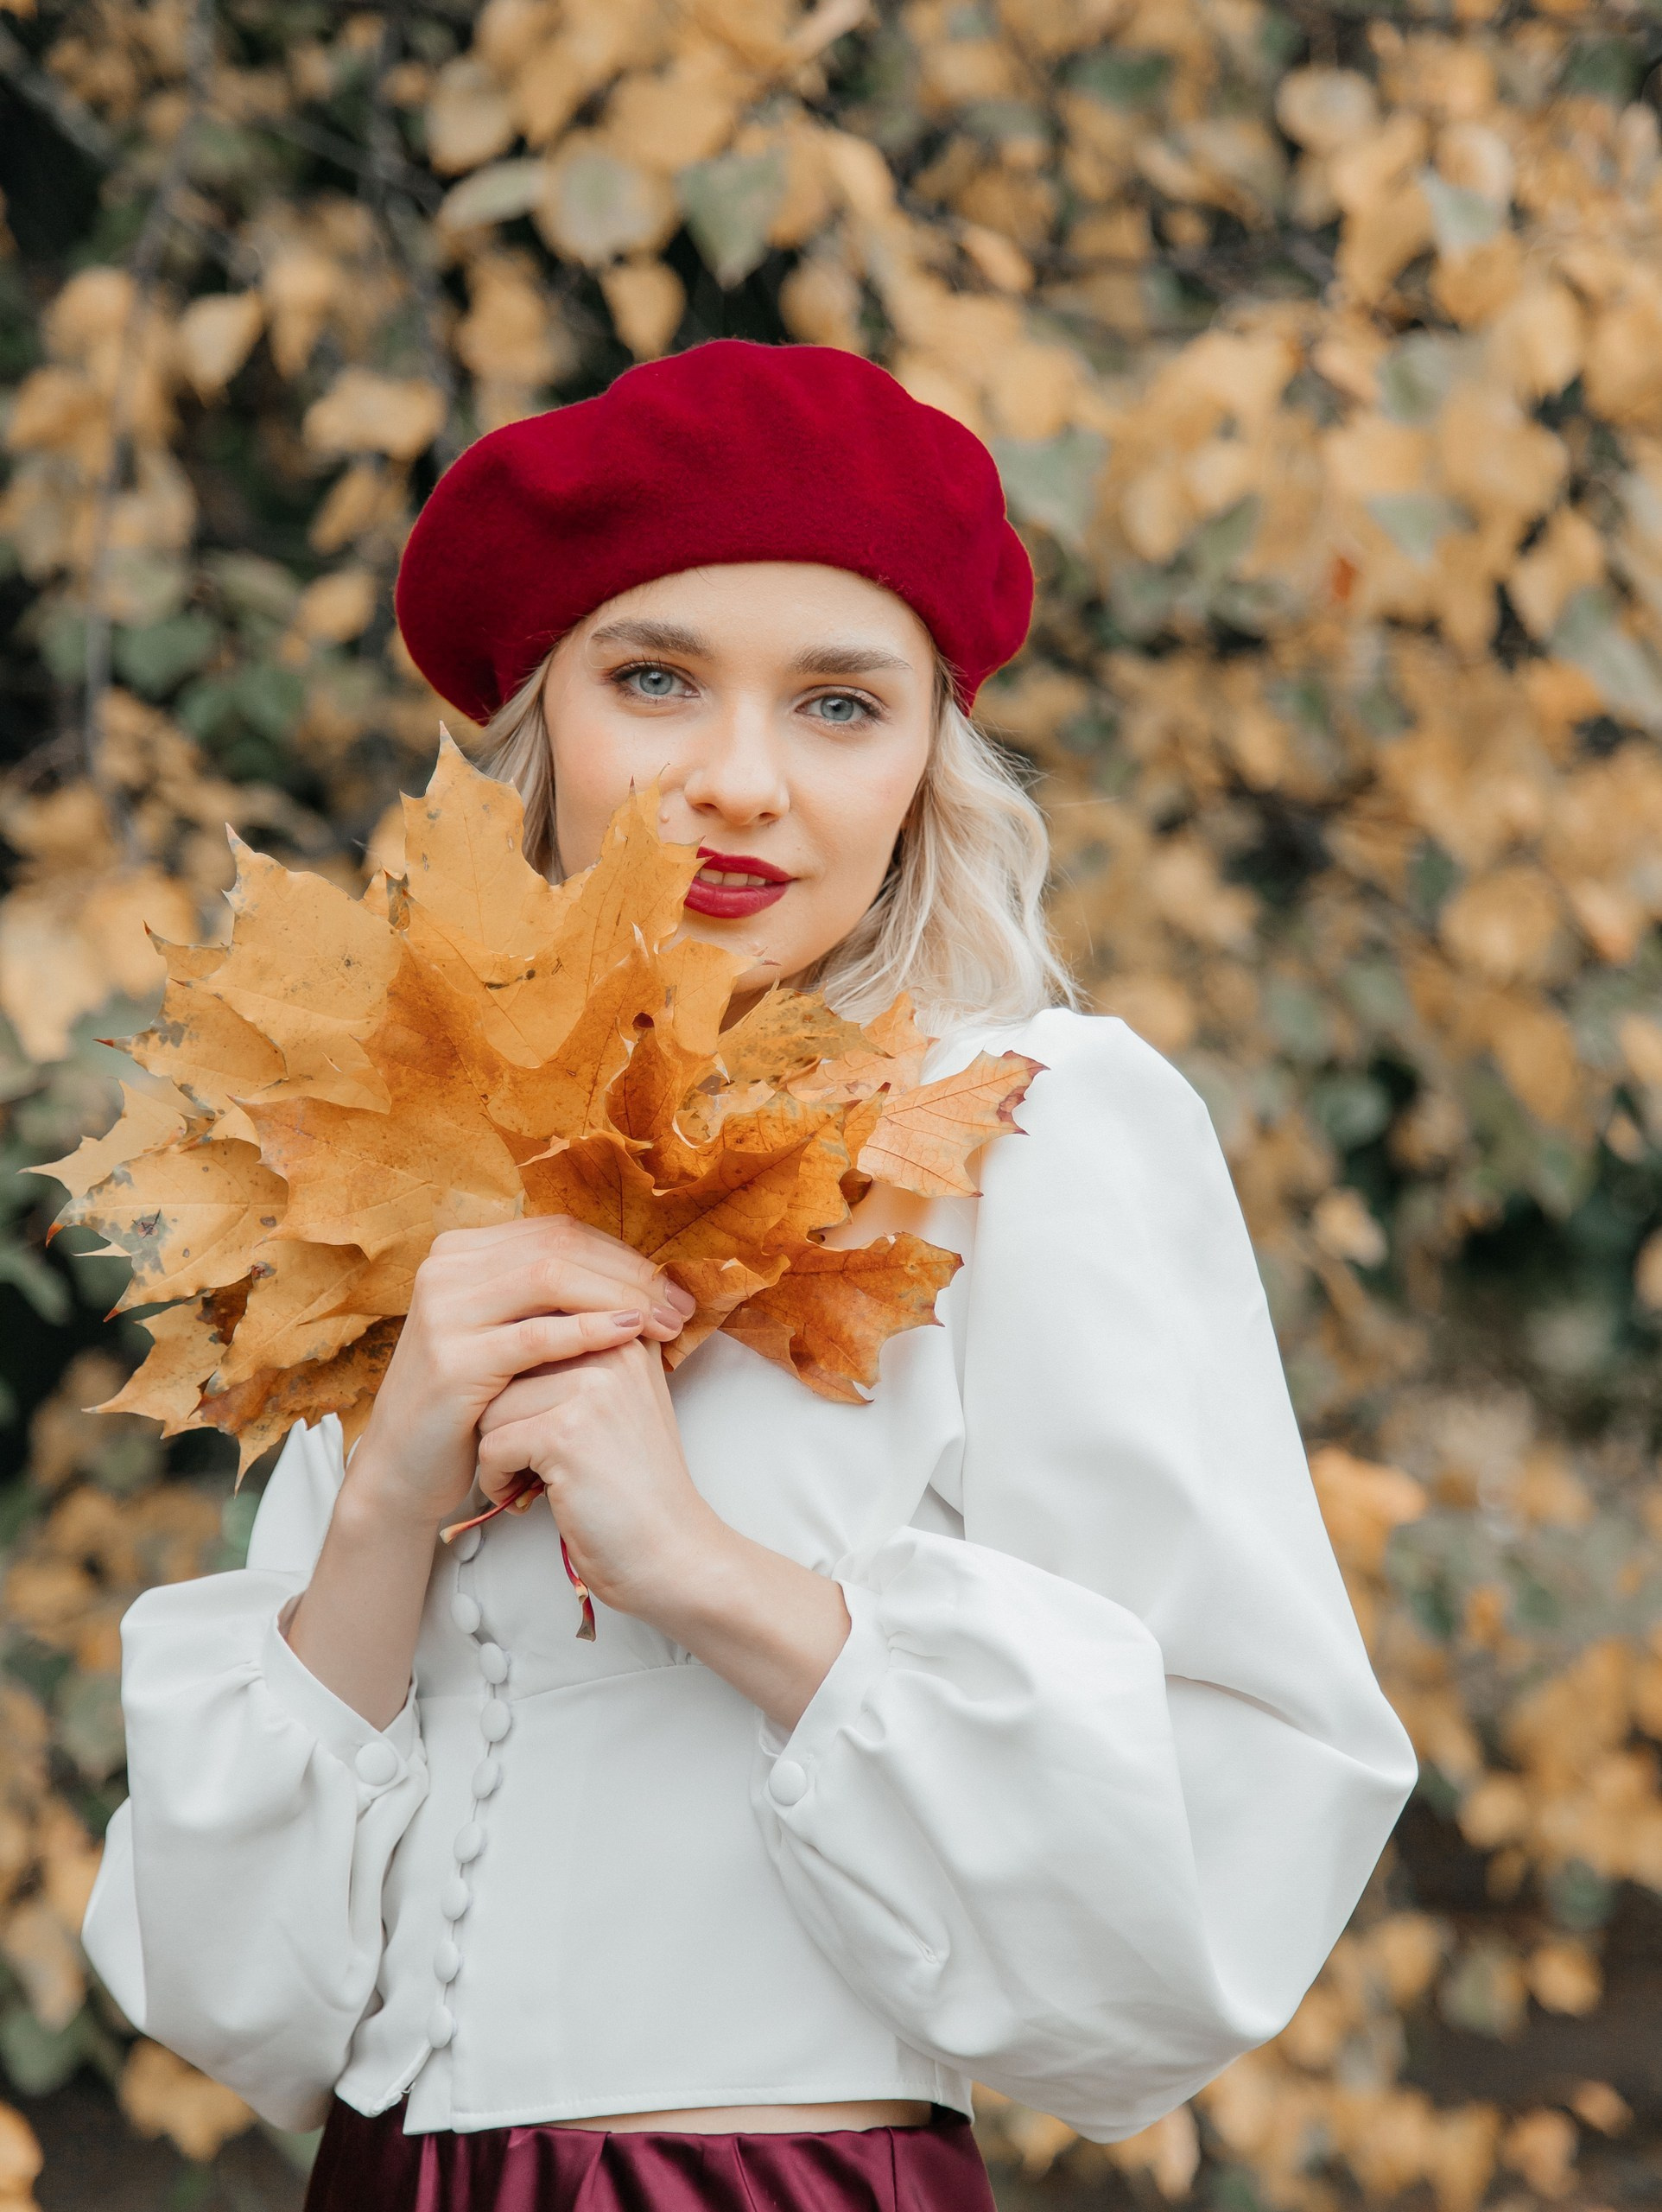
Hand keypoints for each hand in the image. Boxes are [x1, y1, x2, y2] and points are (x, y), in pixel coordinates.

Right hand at [345, 1217, 696, 1533]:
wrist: (407, 1467)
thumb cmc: (473, 1400)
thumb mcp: (508, 1333)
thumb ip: (554, 1296)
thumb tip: (642, 1276)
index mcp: (462, 1252)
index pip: (559, 1231)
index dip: (622, 1254)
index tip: (670, 1286)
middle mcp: (445, 1269)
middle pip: (559, 1247)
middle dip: (630, 1273)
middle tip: (679, 1304)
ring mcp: (443, 1310)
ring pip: (549, 1278)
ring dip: (618, 1295)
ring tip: (664, 1321)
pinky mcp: (451, 1360)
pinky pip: (534, 1336)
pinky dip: (587, 1331)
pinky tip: (627, 1335)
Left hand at [475, 1338, 718, 1622]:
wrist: (672, 1551)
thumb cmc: (640, 1487)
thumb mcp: (626, 1400)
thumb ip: (585, 1359)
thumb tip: (513, 1336)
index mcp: (625, 1333)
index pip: (536, 1324)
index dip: (521, 1377)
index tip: (541, 1422)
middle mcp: (612, 1348)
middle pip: (507, 1365)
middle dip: (506, 1417)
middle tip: (532, 1456)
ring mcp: (591, 1389)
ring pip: (491, 1406)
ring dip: (498, 1452)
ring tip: (532, 1477)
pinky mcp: (566, 1433)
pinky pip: (492, 1445)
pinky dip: (498, 1480)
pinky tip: (530, 1496)